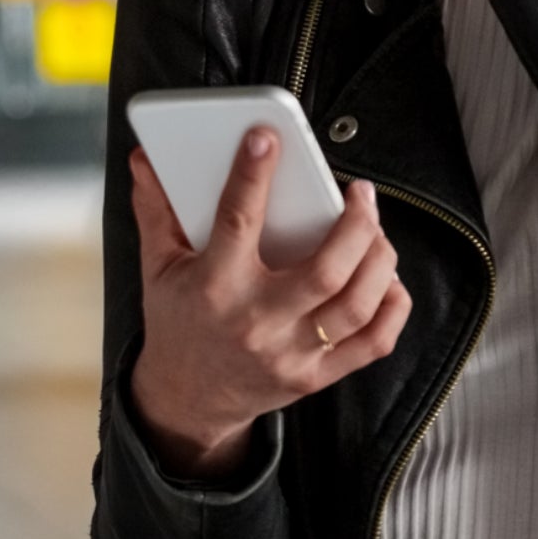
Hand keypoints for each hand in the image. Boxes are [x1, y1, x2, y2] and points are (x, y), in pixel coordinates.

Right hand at [126, 128, 411, 480]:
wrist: (185, 401)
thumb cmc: (178, 322)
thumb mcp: (157, 267)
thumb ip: (156, 210)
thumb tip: (145, 158)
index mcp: (215, 287)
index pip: (237, 221)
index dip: (252, 175)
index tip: (267, 137)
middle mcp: (258, 322)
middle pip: (325, 270)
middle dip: (356, 223)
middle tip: (360, 191)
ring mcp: (291, 354)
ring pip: (357, 304)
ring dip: (379, 258)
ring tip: (375, 228)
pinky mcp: (316, 376)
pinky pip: (373, 343)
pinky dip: (392, 306)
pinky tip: (387, 277)